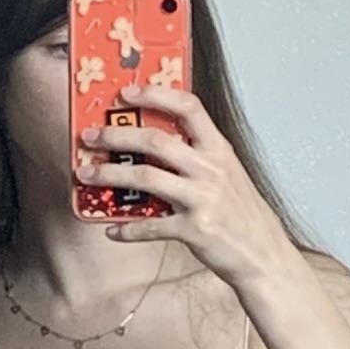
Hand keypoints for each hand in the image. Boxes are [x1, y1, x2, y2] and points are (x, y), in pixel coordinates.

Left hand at [77, 84, 293, 289]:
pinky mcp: (194, 230)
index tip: (127, 93)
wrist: (264, 255)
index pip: (188, 107)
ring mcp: (202, 199)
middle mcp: (211, 170)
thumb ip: (198, 156)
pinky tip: (112, 230)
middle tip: (90, 136)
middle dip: (116, 136)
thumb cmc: (242, 215)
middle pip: (156, 140)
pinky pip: (150, 226)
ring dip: (109, 175)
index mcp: (219, 150)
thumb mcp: (227, 175)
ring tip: (85, 174)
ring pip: (145, 178)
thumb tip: (154, 143)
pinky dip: (127, 229)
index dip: (155, 95)